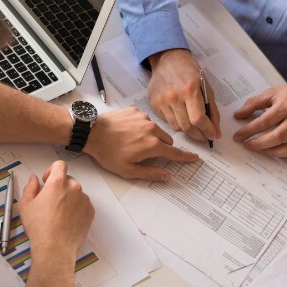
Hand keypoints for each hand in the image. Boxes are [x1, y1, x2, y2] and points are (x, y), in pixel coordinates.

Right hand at [18, 160, 93, 260]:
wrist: (55, 246)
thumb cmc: (40, 227)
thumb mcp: (26, 205)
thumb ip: (30, 187)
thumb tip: (33, 180)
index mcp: (57, 182)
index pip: (60, 165)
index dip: (52, 170)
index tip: (48, 180)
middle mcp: (74, 187)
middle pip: (68, 179)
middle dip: (59, 187)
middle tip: (50, 201)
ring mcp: (84, 199)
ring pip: (76, 192)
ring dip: (68, 198)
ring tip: (58, 214)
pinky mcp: (90, 211)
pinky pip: (83, 204)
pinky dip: (76, 208)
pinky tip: (66, 220)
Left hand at [84, 107, 199, 180]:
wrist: (92, 132)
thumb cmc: (108, 153)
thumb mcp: (128, 170)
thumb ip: (151, 173)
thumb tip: (167, 175)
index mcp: (152, 145)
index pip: (175, 153)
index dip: (185, 157)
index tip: (194, 158)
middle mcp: (152, 129)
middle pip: (167, 140)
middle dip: (162, 148)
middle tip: (146, 154)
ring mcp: (144, 118)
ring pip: (156, 129)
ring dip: (151, 136)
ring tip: (132, 142)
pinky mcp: (135, 111)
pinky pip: (145, 120)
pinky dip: (141, 127)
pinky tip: (127, 132)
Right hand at [146, 48, 221, 141]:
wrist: (167, 59)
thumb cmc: (189, 71)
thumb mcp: (206, 87)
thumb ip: (212, 109)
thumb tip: (215, 130)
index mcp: (189, 90)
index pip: (198, 119)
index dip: (207, 130)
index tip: (213, 135)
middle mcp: (174, 96)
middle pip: (187, 127)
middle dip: (199, 135)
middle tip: (206, 136)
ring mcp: (162, 101)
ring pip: (177, 127)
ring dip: (188, 130)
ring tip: (194, 127)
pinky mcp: (154, 104)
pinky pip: (167, 121)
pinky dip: (177, 123)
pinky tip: (182, 116)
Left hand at [232, 79, 286, 159]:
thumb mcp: (274, 92)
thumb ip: (255, 103)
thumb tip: (238, 114)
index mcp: (286, 105)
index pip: (263, 122)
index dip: (248, 131)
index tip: (237, 136)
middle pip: (275, 138)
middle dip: (257, 144)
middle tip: (246, 145)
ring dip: (271, 153)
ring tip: (260, 150)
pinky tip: (278, 153)